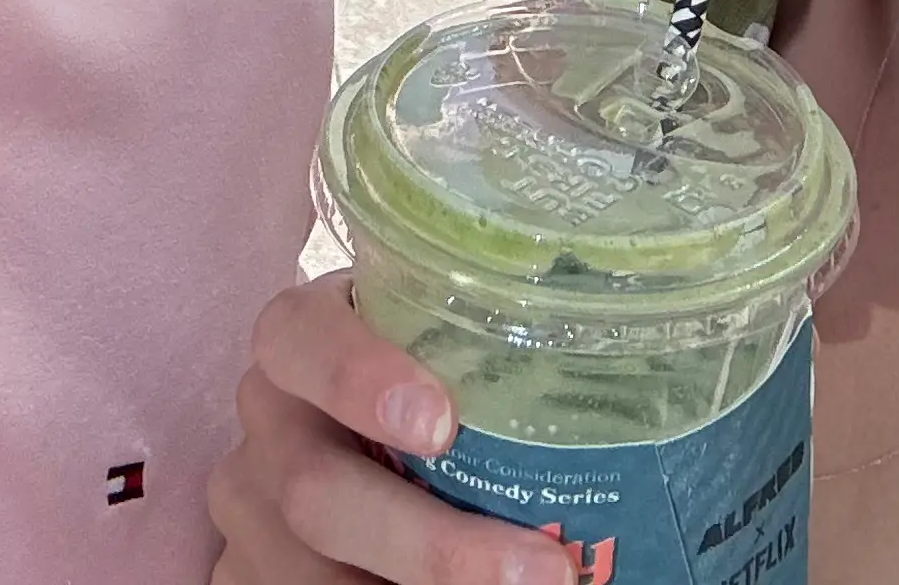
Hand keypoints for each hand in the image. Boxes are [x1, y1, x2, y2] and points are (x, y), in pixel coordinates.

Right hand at [210, 273, 573, 584]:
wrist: (354, 446)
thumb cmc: (430, 383)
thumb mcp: (445, 356)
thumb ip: (493, 360)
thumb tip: (649, 391)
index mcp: (303, 340)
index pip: (301, 338)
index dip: (358, 377)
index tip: (442, 425)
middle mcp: (269, 421)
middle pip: (314, 490)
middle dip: (430, 544)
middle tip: (541, 569)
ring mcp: (250, 506)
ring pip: (310, 572)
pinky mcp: (248, 571)